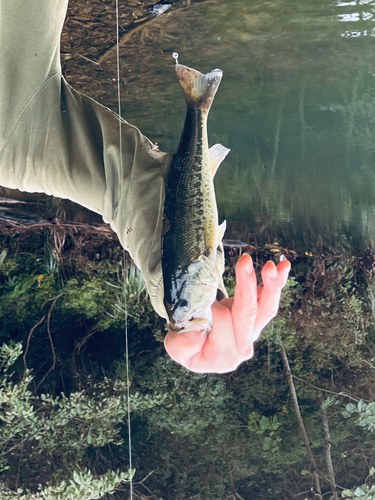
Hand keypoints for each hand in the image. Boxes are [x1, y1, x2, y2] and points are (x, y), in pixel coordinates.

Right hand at [164, 253, 290, 373]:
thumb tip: (199, 332)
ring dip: (271, 284)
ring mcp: (252, 330)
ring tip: (274, 266)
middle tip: (245, 262)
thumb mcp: (177, 349)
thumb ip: (184, 344)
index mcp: (225, 355)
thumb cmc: (184, 347)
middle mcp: (244, 344)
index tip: (198, 303)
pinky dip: (276, 282)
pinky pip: (268, 298)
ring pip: (266, 307)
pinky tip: (283, 266)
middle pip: (250, 314)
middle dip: (247, 286)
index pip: (223, 322)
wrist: (194, 348)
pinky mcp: (256, 316)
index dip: (212, 307)